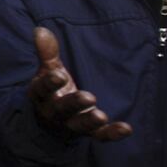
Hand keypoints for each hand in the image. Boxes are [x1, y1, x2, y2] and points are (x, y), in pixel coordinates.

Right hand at [28, 27, 132, 141]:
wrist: (52, 121)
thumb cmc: (54, 90)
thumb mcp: (49, 70)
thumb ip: (48, 52)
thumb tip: (40, 29)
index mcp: (42, 95)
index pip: (43, 89)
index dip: (50, 83)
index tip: (59, 75)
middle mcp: (54, 112)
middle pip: (61, 109)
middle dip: (74, 104)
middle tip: (88, 97)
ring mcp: (71, 124)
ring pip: (78, 125)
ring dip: (89, 121)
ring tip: (101, 116)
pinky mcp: (87, 133)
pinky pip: (99, 136)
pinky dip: (111, 134)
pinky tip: (126, 128)